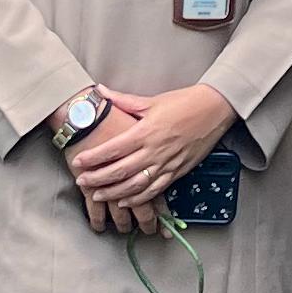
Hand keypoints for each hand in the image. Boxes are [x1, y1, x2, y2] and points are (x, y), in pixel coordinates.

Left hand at [70, 81, 236, 233]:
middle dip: (98, 178)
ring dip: (114, 193)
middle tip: (81, 182)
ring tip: (96, 196)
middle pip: (120, 171)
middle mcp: (154, 150)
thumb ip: (123, 100)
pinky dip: (138, 199)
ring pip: (135, 185)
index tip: (78, 161)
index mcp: (145, 131)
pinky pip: (154, 190)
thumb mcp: (151, 100)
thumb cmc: (183, 102)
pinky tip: (124, 202)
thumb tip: (100, 91)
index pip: (113, 148)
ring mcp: (166, 164)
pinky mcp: (176, 172)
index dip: (94, 157)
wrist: (213, 110)